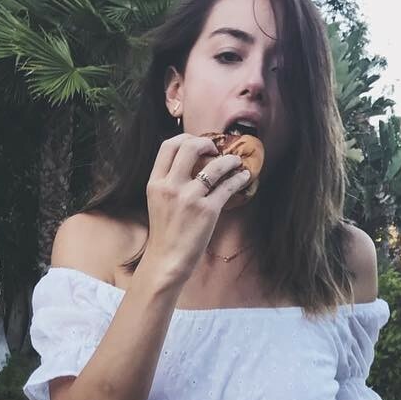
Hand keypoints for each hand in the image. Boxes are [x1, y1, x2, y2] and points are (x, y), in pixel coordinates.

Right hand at [139, 134, 252, 288]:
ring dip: (229, 160)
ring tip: (237, 162)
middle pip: (189, 147)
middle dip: (206, 143)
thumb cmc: (165, 234)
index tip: (198, 144)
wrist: (167, 261)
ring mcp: (189, 198)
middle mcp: (171, 186)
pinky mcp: (207, 211)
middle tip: (216, 150)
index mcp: (156, 183)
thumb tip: (192, 164)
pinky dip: (239, 179)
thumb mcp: (158, 202)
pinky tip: (244, 177)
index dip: (186, 138)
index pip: (168, 146)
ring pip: (214, 165)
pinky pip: (227, 187)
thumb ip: (169, 183)